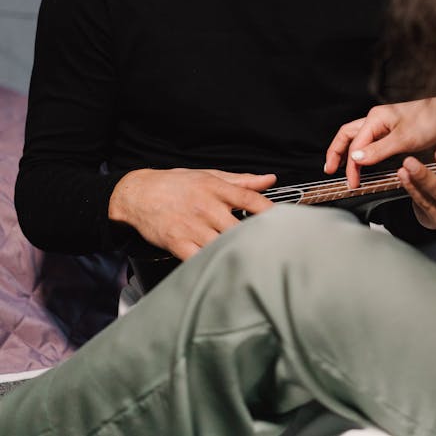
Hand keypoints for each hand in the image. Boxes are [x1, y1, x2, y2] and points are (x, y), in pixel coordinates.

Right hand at [108, 167, 276, 259]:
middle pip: (239, 227)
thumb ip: (241, 181)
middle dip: (256, 238)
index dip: (270, 211)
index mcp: (216, 189)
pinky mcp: (177, 243)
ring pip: (222, 245)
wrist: (139, 193)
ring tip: (255, 262)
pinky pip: (199, 259)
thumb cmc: (177, 184)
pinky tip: (225, 270)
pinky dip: (213, 266)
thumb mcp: (209, 176)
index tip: (285, 221)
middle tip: (274, 248)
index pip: (250, 199)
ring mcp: (191, 226)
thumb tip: (270, 179)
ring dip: (238, 253)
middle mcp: (206, 207)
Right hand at [324, 96, 435, 188]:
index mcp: (375, 118)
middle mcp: (377, 120)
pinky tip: (364, 164)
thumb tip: (354, 158)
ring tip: (342, 168)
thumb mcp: (404, 139)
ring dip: (349, 153)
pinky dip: (364, 154)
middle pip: (348, 135)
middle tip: (330, 170)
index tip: (352, 183)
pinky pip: (372, 143)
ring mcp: (385, 127)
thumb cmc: (430, 122)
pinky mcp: (394, 134)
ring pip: (359, 139)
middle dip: (337, 152)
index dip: (350, 165)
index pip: (354, 144)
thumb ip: (378, 150)